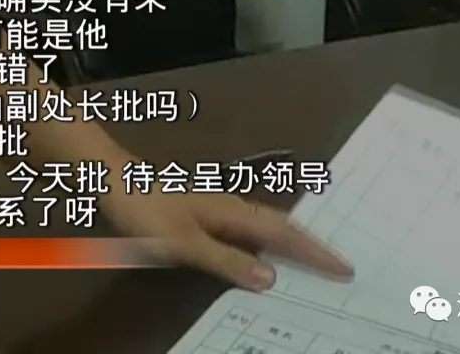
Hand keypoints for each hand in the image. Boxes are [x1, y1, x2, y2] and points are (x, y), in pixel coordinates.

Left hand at [101, 183, 353, 291]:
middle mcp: (233, 206)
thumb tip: (271, 277)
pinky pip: (249, 230)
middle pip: (282, 227)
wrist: (114, 182)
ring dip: (292, 244)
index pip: (285, 234)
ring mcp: (220, 208)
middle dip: (312, 245)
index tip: (345, 267)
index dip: (315, 252)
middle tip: (340, 266)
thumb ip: (226, 260)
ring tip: (314, 264)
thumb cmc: (148, 212)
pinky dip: (268, 243)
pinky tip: (264, 256)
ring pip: (267, 227)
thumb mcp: (184, 243)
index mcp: (234, 211)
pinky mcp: (206, 213)